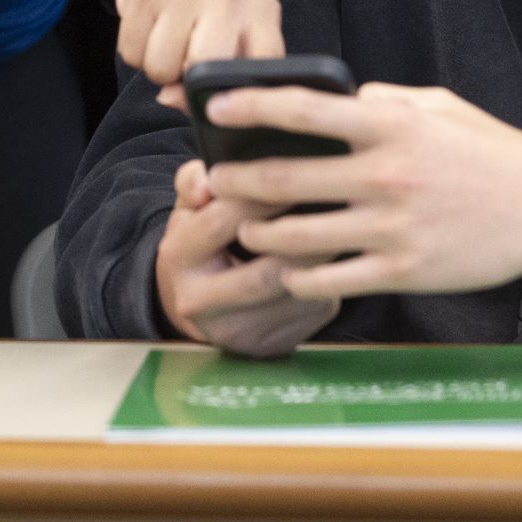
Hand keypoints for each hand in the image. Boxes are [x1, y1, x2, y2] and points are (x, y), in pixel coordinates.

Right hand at [95, 0, 283, 87]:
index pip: (261, 66)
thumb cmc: (211, 7)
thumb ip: (221, 79)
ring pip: (159, 69)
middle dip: (187, 80)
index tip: (220, 98)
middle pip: (201, 71)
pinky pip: (130, 53)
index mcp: (261, 10)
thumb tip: (172, 98)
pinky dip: (136, 52)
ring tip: (170, 42)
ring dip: (159, 68)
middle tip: (188, 60)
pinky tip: (150, 29)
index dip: (237, 94)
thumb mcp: (238, 35)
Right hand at [154, 159, 337, 357]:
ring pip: (290, 295)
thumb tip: (208, 179)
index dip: (260, 198)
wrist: (200, 307)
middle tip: (333, 207)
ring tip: (343, 230)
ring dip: (321, 263)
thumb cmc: (202, 243)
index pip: (221, 223)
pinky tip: (341, 260)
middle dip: (300, 238)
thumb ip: (194, 181)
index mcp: (178, 257)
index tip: (293, 174)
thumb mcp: (188, 207)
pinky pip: (308, 313)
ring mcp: (236, 332)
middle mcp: (200, 302)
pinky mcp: (268, 347)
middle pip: (261, 272)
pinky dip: (327, 283)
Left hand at [206, 82, 521, 301]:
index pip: (303, 108)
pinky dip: (298, 276)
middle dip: (237, 181)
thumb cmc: (490, 150)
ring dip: (258, 233)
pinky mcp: (404, 271)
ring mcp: (393, 228)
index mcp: (390, 124)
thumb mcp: (437, 106)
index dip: (250, 105)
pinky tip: (285, 269)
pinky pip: (332, 279)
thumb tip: (334, 99)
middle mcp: (385, 175)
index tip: (215, 105)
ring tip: (245, 228)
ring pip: (298, 236)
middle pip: (286, 178)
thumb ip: (381, 101)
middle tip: (212, 182)